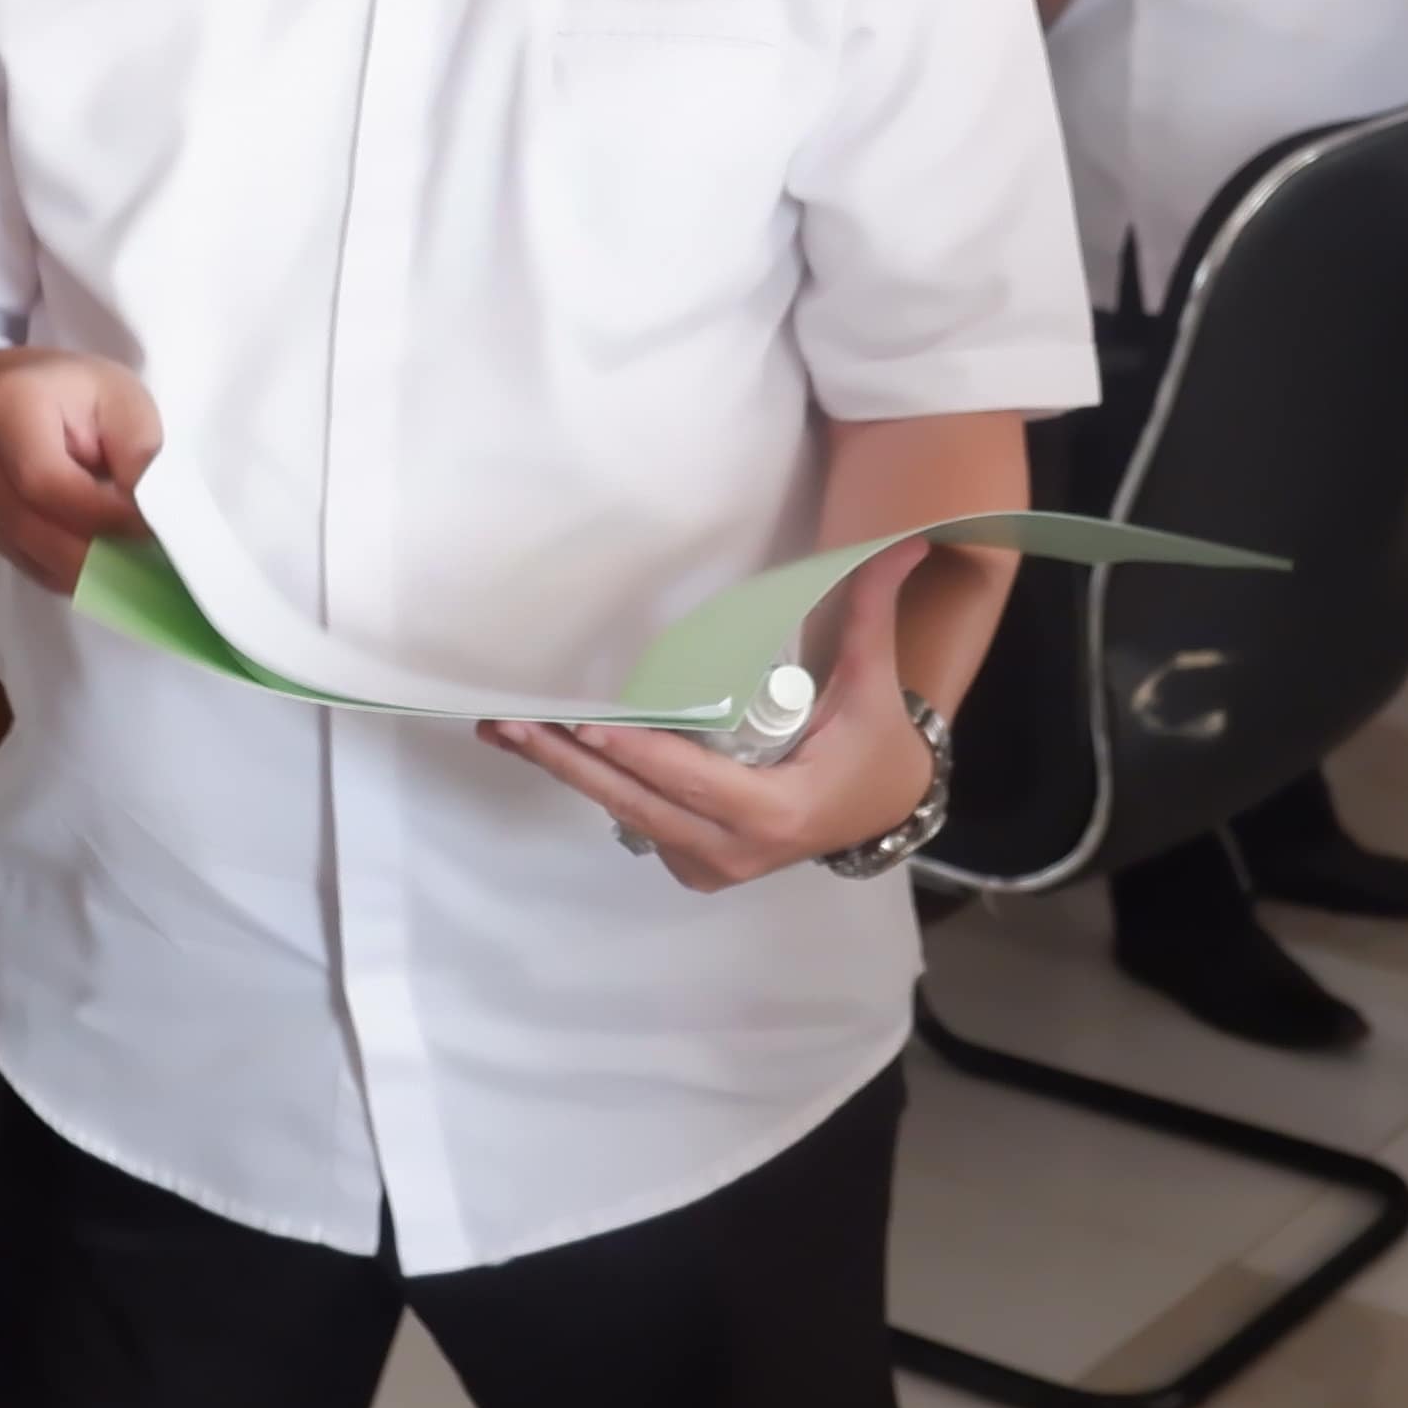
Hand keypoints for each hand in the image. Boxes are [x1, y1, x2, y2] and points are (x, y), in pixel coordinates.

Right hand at [0, 347, 160, 593]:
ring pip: (31, 554)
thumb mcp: (123, 399)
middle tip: (149, 560)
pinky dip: (71, 573)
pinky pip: (29, 564)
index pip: (48, 482)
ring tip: (135, 565)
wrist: (24, 393)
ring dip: (86, 570)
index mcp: (8, 405)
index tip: (152, 527)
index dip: (102, 515)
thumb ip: (138, 452)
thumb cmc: (82, 392)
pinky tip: (106, 564)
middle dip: (95, 553)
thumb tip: (151, 515)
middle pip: (33, 528)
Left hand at [480, 543, 932, 892]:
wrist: (882, 812)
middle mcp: (733, 850)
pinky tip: (548, 750)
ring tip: (505, 733)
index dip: (637, 753)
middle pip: (637, 804)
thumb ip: (868, 614)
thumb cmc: (872, 747)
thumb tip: (902, 543)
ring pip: (625, 815)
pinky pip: (636, 821)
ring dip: (567, 772)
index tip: (582, 722)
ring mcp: (709, 864)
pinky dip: (597, 785)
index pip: (691, 781)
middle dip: (569, 761)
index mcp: (777, 812)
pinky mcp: (692, 864)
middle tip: (507, 723)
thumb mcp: (870, 685)